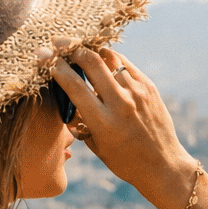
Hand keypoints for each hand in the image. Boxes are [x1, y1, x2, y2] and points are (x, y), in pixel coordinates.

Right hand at [36, 39, 197, 208]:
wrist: (163, 165)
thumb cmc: (124, 161)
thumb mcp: (96, 145)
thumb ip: (80, 120)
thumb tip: (66, 94)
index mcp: (103, 122)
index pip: (74, 85)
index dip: (56, 67)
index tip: (44, 57)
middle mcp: (121, 103)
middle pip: (91, 61)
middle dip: (70, 48)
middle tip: (57, 43)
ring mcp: (137, 92)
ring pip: (109, 57)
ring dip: (91, 50)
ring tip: (79, 48)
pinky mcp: (149, 87)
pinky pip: (125, 64)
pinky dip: (110, 59)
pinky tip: (101, 60)